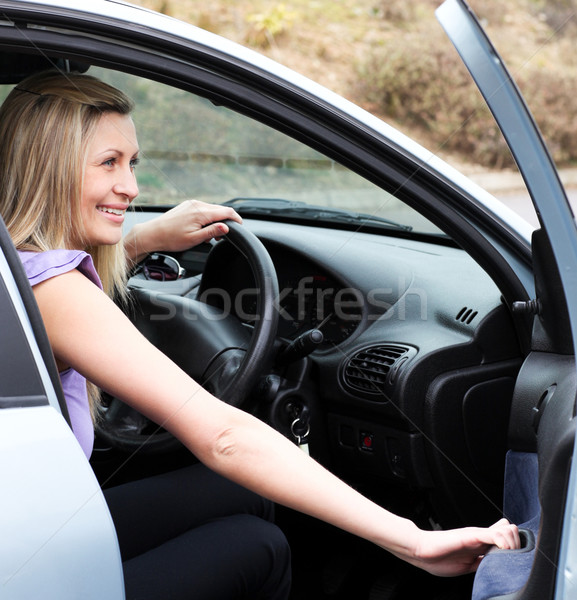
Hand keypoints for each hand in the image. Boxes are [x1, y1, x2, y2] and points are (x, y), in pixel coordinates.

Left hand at [125, 200, 241, 262]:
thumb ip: (212, 232)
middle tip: (220, 237)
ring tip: (208, 235)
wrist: (153, 234)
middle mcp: (197, 205)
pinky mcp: (187, 205)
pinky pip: (203, 209)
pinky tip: (201, 228)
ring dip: (215, 220)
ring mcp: (191, 204)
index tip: (240, 226)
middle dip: (225, 222)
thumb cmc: (171, 239)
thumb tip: (226, 227)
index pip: (226, 212)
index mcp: (200, 213)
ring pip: (212, 210)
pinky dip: (207, 218)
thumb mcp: (194, 239)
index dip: (236, 219)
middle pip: (220, 210)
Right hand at [406, 519, 519, 576]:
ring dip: (513, 543)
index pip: (505, 536)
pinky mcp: (471, 535)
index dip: (515, 545)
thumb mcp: (467, 565)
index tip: (517, 558)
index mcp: (480, 545)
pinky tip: (504, 549)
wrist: (421, 551)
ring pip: (507, 531)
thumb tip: (495, 566)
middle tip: (515, 558)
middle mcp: (481, 537)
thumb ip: (481, 562)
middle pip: (511, 532)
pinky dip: (503, 541)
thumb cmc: (438, 559)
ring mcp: (477, 535)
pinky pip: (493, 534)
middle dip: (518, 545)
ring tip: (509, 555)